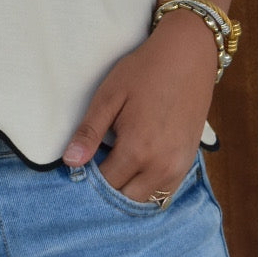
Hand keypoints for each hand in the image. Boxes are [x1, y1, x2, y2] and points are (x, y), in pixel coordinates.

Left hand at [61, 10, 219, 201]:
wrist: (188, 56)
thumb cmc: (144, 72)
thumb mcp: (109, 96)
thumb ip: (90, 132)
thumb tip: (69, 162)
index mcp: (138, 150)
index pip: (105, 184)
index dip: (88, 178)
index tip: (79, 165)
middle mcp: (161, 167)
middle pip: (125, 198)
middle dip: (107, 188)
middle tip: (95, 165)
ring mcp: (179, 168)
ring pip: (146, 200)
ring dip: (128, 190)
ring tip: (115, 165)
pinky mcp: (188, 163)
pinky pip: (164, 192)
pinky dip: (147, 187)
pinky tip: (136, 167)